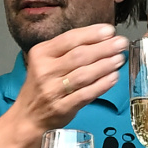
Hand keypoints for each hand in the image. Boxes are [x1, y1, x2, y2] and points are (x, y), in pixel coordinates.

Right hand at [13, 24, 128, 132]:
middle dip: (104, 48)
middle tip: (121, 43)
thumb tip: (100, 40)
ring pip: (84, 74)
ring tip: (120, 59)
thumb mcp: (45, 63)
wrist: (27, 117)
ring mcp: (52, 91)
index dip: (92, 34)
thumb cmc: (41, 87)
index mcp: (41, 54)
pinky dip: (101, 85)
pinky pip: (85, 94)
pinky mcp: (61, 108)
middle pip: (79, 55)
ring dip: (105, 65)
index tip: (110, 30)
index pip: (69, 39)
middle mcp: (44, 71)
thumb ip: (66, 51)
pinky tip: (113, 78)